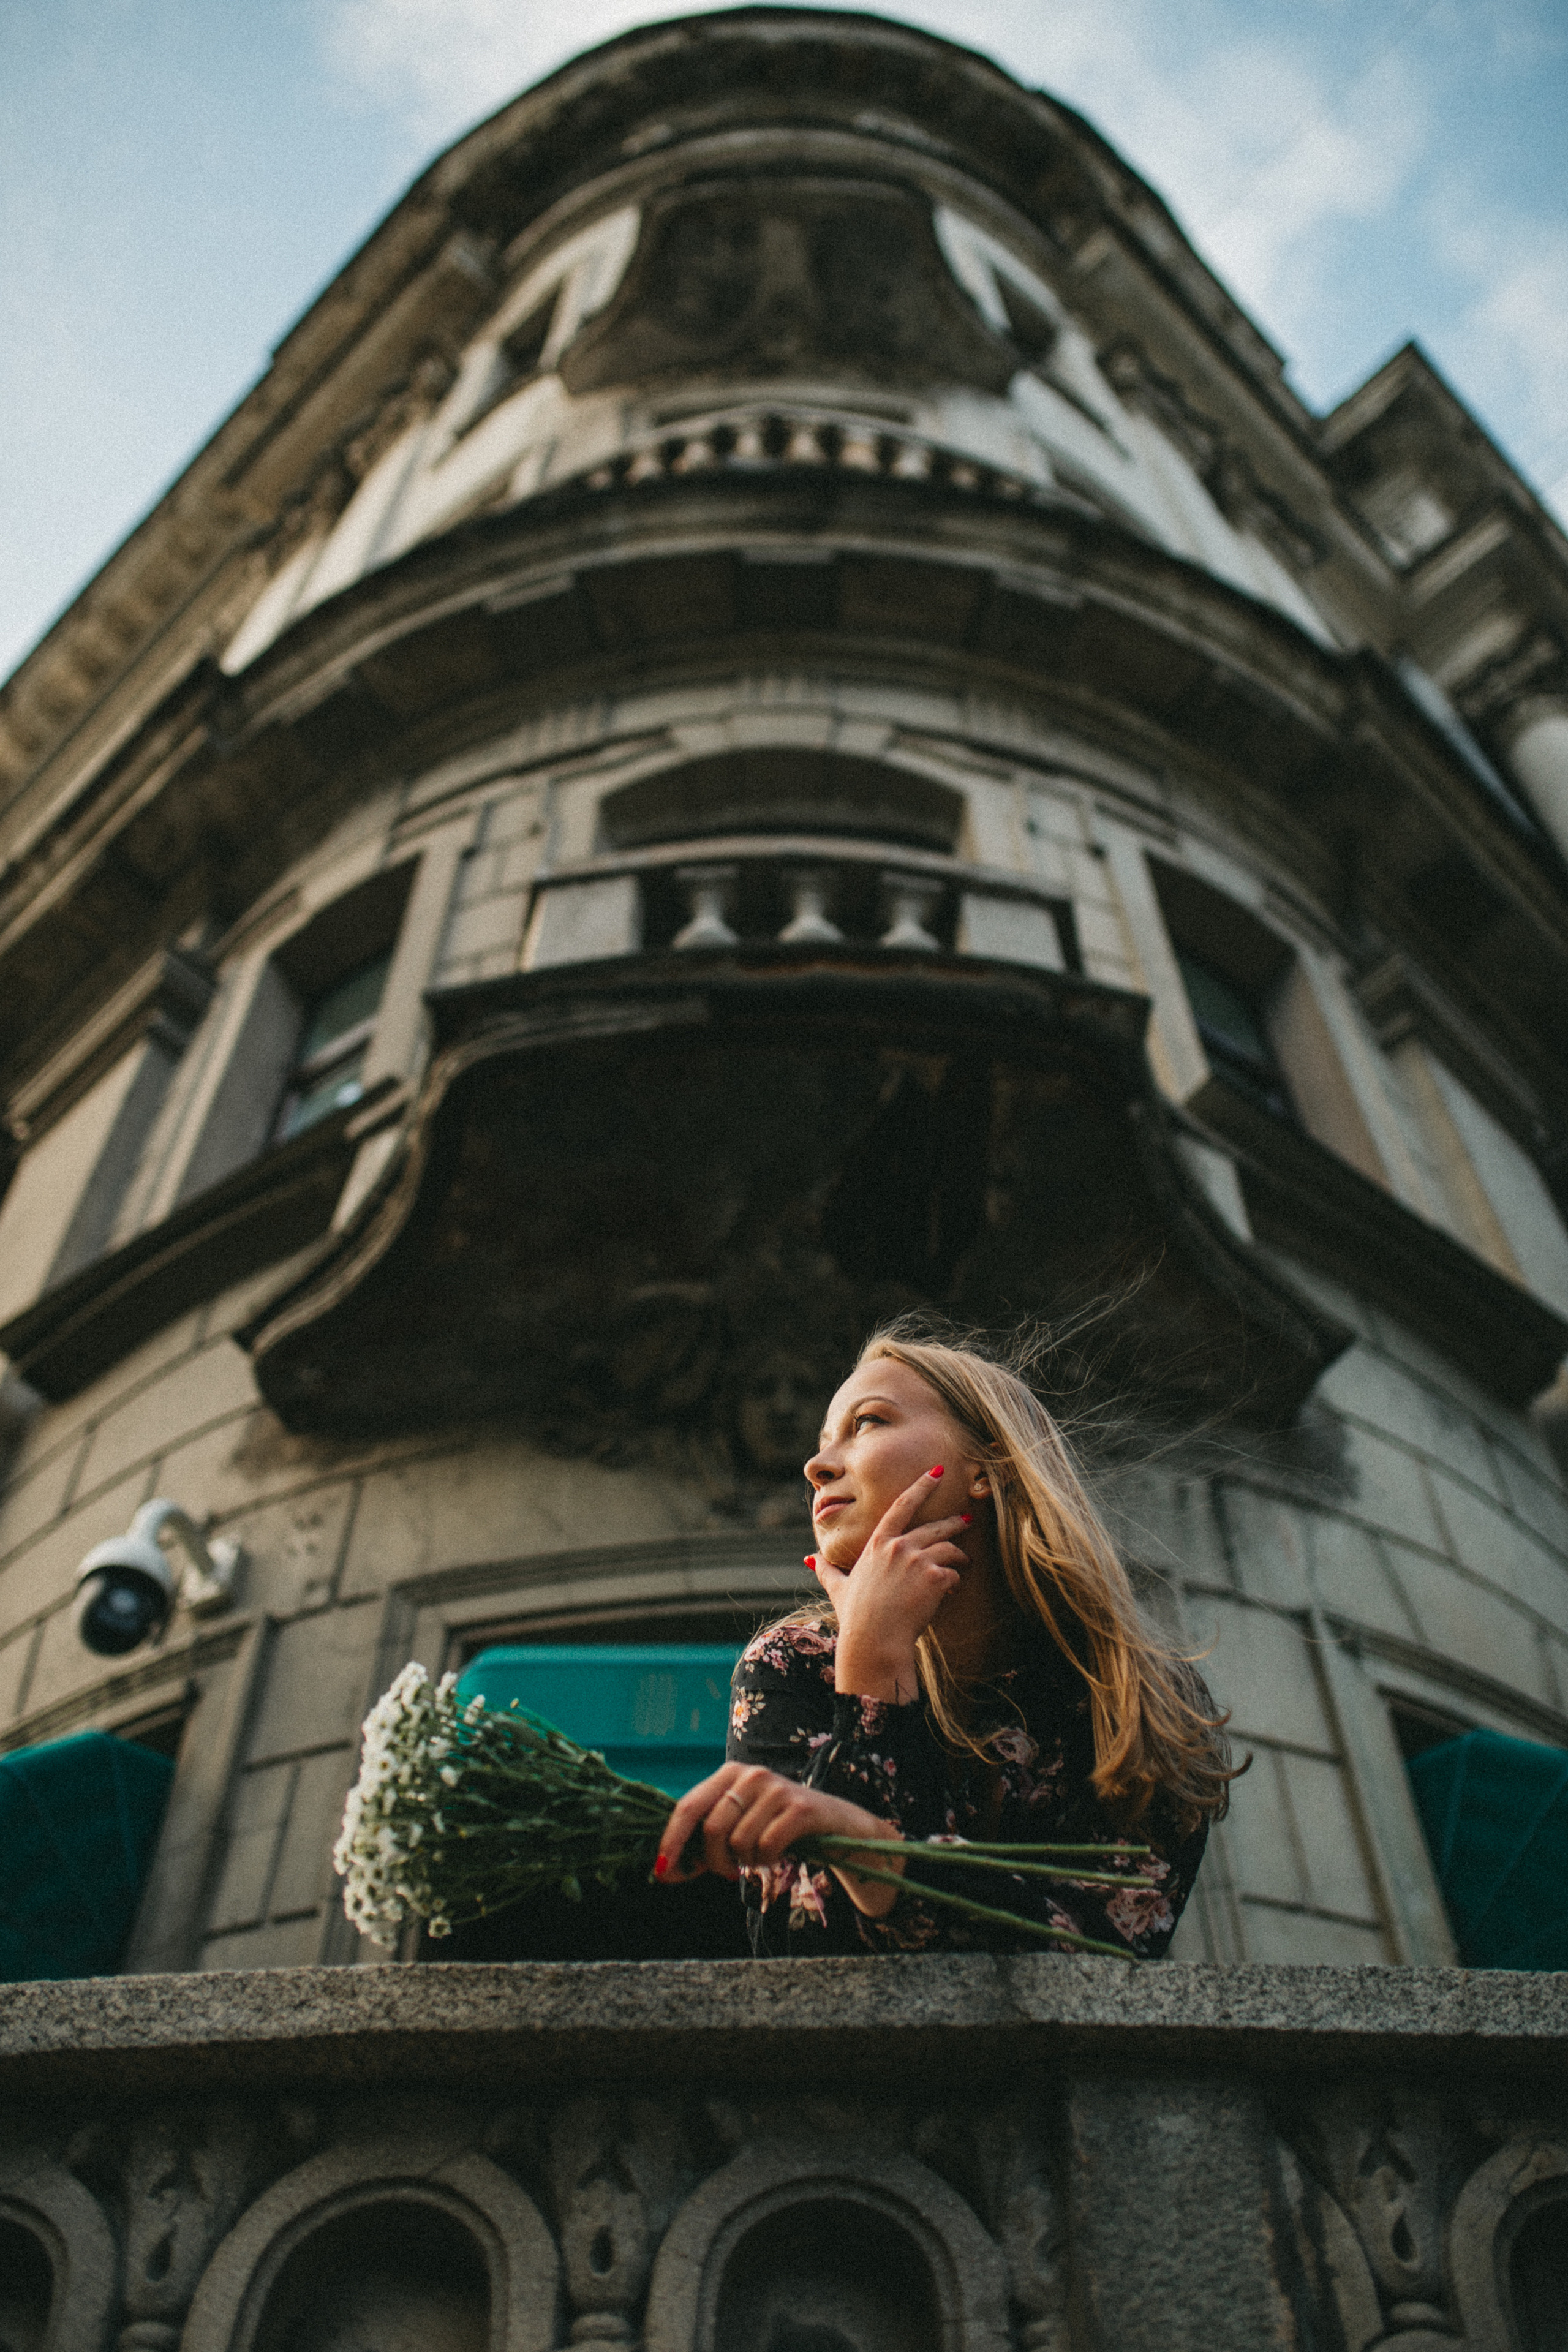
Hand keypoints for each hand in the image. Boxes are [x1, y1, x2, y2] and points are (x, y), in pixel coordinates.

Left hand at [654, 1761, 905, 1916]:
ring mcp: (776, 1788)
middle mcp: (751, 1774)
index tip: (661, 1872)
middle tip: (730, 1871)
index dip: (672, 1841)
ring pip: (738, 1842)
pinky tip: (777, 1855)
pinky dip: (767, 1861)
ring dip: (745, 1863)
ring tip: (760, 1857)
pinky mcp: (800, 1808)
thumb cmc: (779, 1828)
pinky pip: (766, 1847)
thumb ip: (704, 1843)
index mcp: (729, 1773)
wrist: (839, 1826)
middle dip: (715, 1862)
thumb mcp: (740, 1827)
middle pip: (711, 1829)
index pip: (688, 1806)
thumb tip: (663, 1872)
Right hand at [813, 1467, 967, 1702]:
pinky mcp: (935, 1578)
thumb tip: (810, 1559)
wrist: (874, 1640)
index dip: (922, 1486)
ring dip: (960, 1555)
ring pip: (949, 1548)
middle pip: (935, 1526)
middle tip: (966, 1520)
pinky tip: (953, 1589)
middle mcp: (899, 1547)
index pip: (903, 1505)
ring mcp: (918, 1561)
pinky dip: (956, 1580)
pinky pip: (954, 1573)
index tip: (937, 1472)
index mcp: (878, 1543)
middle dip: (954, 1522)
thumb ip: (827, 1569)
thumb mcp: (838, 1588)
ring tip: (965, 1561)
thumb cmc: (855, 1616)